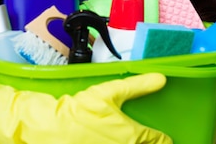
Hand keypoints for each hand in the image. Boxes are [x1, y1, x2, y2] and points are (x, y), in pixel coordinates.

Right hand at [0, 73, 172, 143]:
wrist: (51, 129)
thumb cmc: (80, 111)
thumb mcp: (109, 92)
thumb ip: (137, 85)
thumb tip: (161, 78)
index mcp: (133, 136)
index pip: (159, 141)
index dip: (163, 138)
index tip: (164, 137)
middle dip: (148, 143)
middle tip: (146, 137)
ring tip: (125, 137)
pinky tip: (108, 140)